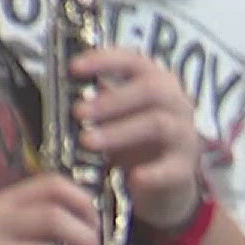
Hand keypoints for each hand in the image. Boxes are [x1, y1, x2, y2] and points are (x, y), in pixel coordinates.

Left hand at [72, 46, 204, 228]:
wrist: (165, 184)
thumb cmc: (135, 144)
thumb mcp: (115, 120)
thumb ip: (96, 106)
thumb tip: (59, 92)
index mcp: (157, 84)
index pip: (135, 61)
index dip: (105, 60)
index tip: (73, 67)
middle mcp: (176, 103)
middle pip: (151, 90)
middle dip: (112, 100)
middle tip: (78, 112)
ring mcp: (184, 135)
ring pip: (159, 124)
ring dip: (121, 131)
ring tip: (88, 142)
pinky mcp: (184, 168)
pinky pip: (172, 168)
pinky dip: (152, 173)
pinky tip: (133, 178)